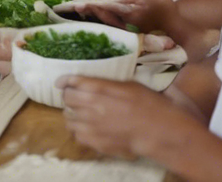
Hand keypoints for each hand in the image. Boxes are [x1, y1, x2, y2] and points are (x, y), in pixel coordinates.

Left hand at [60, 76, 199, 158]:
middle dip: (70, 96)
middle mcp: (91, 106)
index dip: (65, 81)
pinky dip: (79, 130)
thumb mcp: (128, 85)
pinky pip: (76, 134)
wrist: (159, 131)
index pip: (72, 82)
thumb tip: (89, 82)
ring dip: (73, 114)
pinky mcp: (94, 141)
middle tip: (77, 98)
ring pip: (68, 117)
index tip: (61, 82)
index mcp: (100, 89)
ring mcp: (91, 125)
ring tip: (82, 114)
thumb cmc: (149, 104)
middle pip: (67, 99)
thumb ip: (105, 84)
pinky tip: (89, 128)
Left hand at [71, 0, 177, 33]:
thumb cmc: (161, 6)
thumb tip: (114, 0)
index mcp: (132, 14)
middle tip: (75, 5)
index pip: (110, 10)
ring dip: (93, 16)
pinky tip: (89, 15)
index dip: (96, 7)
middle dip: (90, 11)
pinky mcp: (127, 31)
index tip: (83, 4)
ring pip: (106, 23)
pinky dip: (101, 19)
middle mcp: (127, 24)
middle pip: (104, 18)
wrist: (173, 22)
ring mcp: (127, 30)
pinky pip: (111, 25)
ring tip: (78, 8)